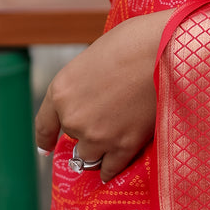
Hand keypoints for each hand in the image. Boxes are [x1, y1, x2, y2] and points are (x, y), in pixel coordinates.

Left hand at [35, 10, 168, 181]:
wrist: (165, 49)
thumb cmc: (135, 40)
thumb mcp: (98, 55)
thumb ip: (89, 79)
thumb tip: (97, 90)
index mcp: (61, 90)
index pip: (44, 124)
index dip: (45, 139)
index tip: (47, 150)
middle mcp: (73, 118)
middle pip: (73, 139)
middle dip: (86, 133)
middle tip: (105, 124)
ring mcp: (97, 135)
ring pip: (89, 158)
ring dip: (99, 152)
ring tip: (112, 145)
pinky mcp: (124, 146)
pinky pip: (111, 169)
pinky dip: (112, 169)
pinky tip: (116, 167)